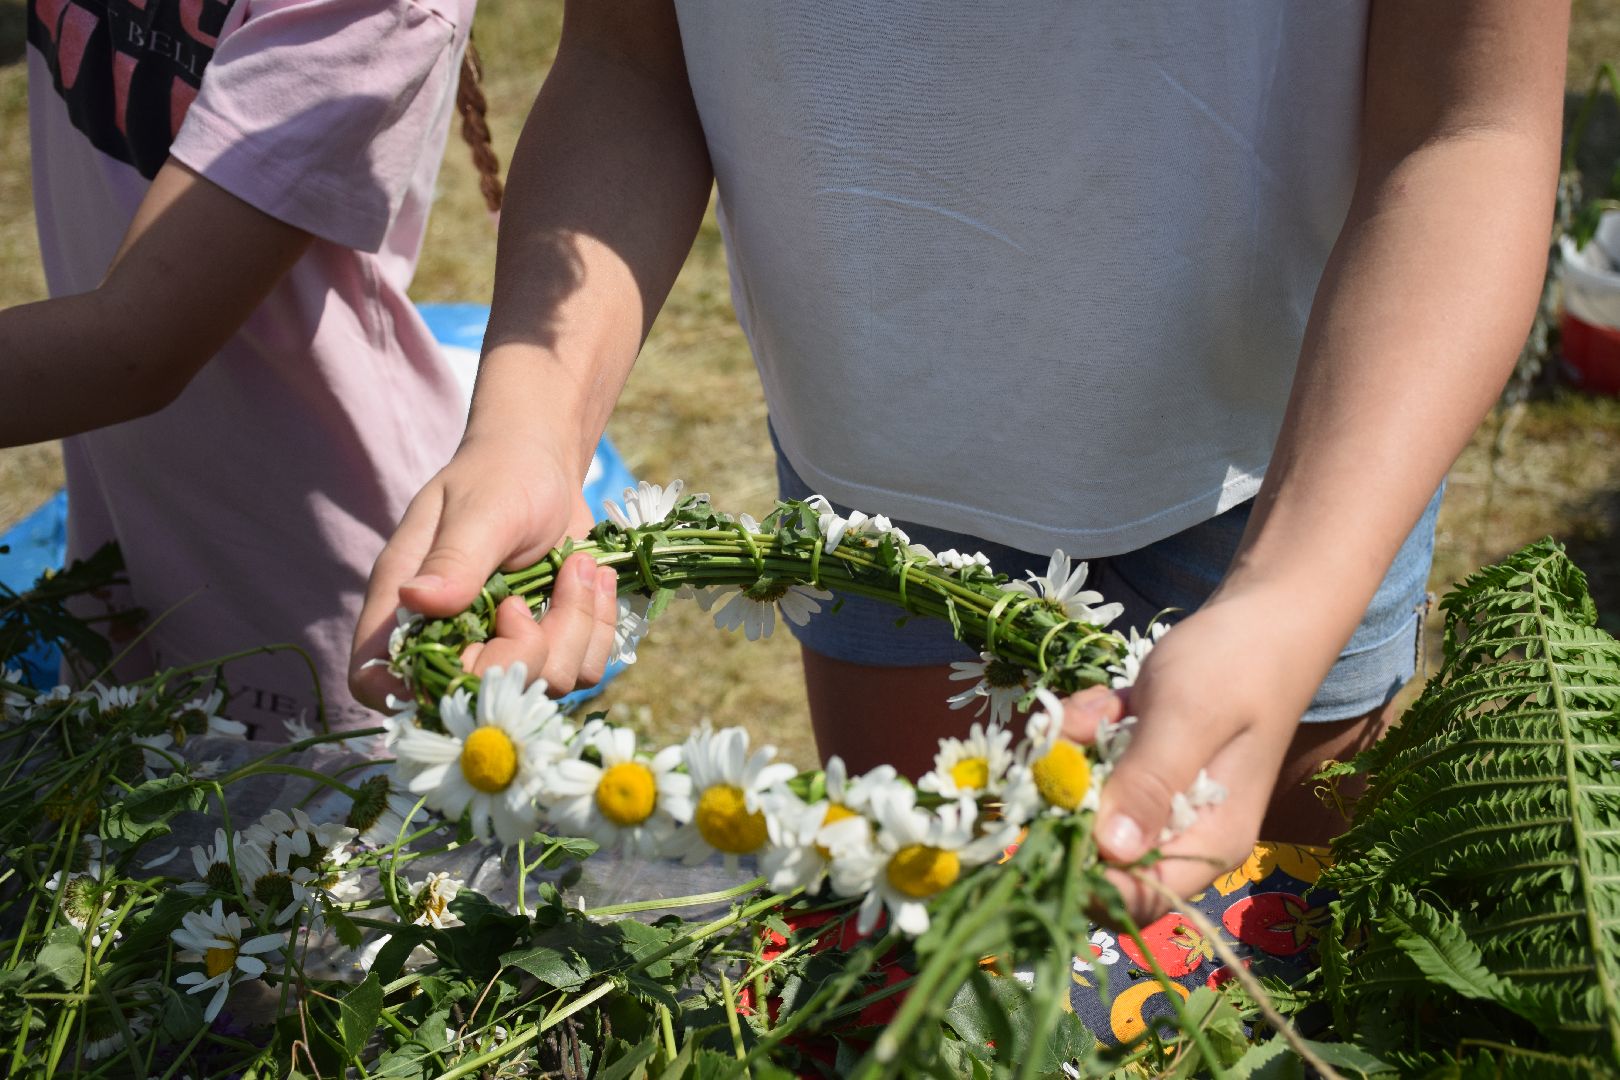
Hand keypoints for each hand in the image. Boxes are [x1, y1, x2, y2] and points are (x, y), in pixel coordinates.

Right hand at [349, 435, 620, 708]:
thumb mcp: (481, 511)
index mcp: (405, 604)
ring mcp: (503, 647)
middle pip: (478, 698)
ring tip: (577, 569)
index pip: (377, 680)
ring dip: (574, 628)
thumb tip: (417, 600)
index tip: (479, 652)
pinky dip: (599, 629)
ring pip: (544, 686)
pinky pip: (583, 671)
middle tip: (529, 597)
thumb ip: (455, 558)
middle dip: (525, 651)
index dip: (417, 691)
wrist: (547, 464)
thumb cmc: (501, 475)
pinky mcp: (549, 646)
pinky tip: (595, 580)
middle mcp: (449, 637)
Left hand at [1057, 593, 1334, 925]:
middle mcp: (1179, 834)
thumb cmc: (1237, 666)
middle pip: (1095, 852)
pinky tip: (1116, 698)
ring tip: (1111, 706)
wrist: (1260, 617)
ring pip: (1081, 802)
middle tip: (1080, 735)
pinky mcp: (1135, 768)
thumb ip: (1151, 782)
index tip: (1050, 811)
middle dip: (1070, 793)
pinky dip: (1086, 729)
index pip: (1134, 898)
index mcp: (1208, 843)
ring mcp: (1154, 800)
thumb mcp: (1188, 719)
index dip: (1081, 872)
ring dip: (1077, 751)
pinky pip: (1087, 765)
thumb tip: (1111, 850)